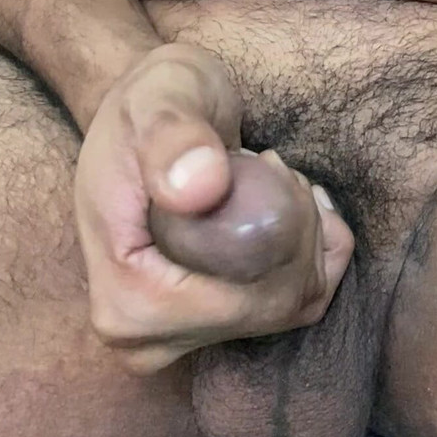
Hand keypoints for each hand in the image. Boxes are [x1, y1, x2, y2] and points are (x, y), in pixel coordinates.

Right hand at [74, 41, 353, 373]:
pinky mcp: (214, 327)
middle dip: (297, 228)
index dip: (282, 233)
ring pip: (293, 304)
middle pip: (274, 306)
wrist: (148, 114)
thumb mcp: (159, 96)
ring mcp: (181, 340)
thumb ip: (173, 137)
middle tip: (272, 163)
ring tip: (273, 175)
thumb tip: (200, 189)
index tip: (268, 162)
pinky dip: (311, 249)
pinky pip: (297, 302)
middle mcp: (147, 340)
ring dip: (306, 233)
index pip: (243, 301)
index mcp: (125, 303)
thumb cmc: (153, 100)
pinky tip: (289, 199)